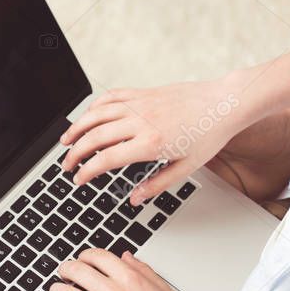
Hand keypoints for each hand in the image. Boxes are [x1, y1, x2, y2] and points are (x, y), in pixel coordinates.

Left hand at [49, 250, 207, 290]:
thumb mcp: (162, 288)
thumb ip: (142, 269)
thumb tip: (126, 257)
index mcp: (130, 278)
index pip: (97, 256)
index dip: (84, 255)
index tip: (81, 259)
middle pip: (77, 270)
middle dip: (66, 269)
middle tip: (64, 272)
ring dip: (57, 290)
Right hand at [60, 76, 249, 204]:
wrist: (224, 103)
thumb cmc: (209, 135)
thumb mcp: (186, 167)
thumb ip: (156, 184)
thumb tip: (135, 198)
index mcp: (150, 144)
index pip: (106, 159)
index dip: (87, 171)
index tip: (79, 180)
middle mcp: (141, 121)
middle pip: (94, 137)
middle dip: (75, 153)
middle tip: (66, 166)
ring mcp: (140, 104)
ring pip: (96, 114)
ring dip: (77, 128)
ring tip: (66, 141)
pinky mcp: (142, 92)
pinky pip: (110, 96)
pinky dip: (94, 107)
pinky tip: (88, 116)